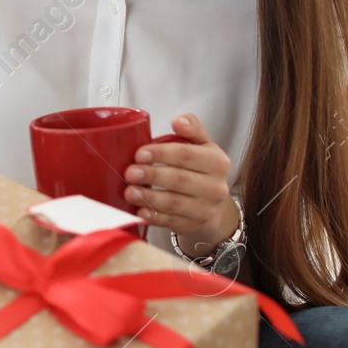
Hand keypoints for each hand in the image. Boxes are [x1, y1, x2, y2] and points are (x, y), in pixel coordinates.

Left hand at [123, 113, 238, 256]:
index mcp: (217, 162)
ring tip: (129, 191)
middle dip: (152, 176)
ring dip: (149, 197)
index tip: (140, 153)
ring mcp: (205, 209)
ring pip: (174, 203)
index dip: (162, 154)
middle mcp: (215, 187)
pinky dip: (154, 217)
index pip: (188, 155)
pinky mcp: (192, 226)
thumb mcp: (201, 145)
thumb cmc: (200, 168)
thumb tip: (178, 121)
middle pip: (180, 180)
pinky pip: (170, 222)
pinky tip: (140, 211)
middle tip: (130, 172)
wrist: (211, 202)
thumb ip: (192, 128)